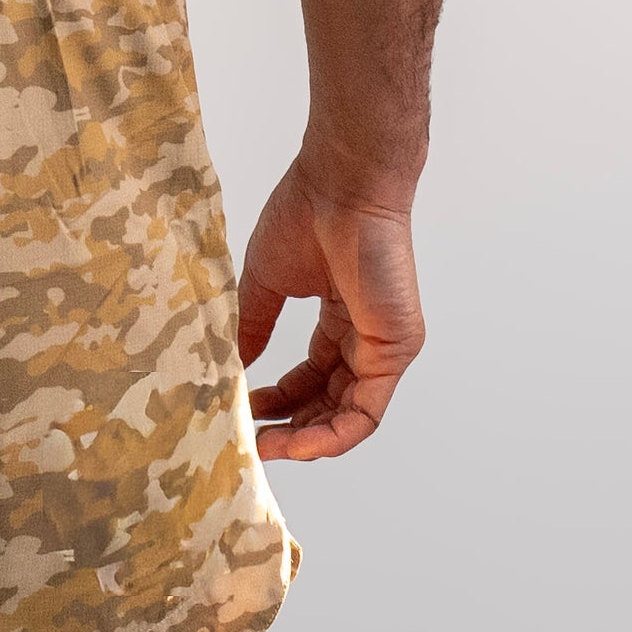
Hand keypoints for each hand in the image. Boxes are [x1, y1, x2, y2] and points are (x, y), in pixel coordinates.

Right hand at [237, 156, 425, 460]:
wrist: (341, 184)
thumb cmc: (306, 214)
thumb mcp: (267, 280)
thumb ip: (254, 325)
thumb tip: (234, 367)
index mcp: (338, 316)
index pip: (311, 374)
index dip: (279, 398)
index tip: (244, 409)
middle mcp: (364, 335)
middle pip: (330, 400)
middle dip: (292, 426)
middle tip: (254, 441)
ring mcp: (384, 344)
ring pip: (350, 414)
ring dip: (309, 439)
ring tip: (269, 447)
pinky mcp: (397, 348)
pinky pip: (368, 411)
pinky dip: (335, 435)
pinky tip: (299, 442)